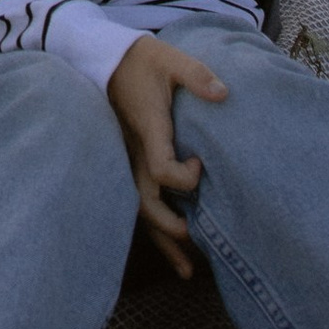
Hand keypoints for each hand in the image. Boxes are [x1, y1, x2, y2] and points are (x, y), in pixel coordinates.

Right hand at [105, 34, 228, 276]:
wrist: (105, 57)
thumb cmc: (141, 59)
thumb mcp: (169, 59)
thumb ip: (195, 74)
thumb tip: (223, 93)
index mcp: (149, 130)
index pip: (161, 169)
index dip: (183, 176)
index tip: (201, 164)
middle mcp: (136, 152)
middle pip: (147, 203)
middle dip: (171, 227)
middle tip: (197, 239)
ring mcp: (130, 159)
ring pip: (142, 210)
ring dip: (164, 240)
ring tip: (188, 271)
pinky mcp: (130, 161)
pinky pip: (141, 200)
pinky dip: (156, 227)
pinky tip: (173, 246)